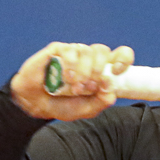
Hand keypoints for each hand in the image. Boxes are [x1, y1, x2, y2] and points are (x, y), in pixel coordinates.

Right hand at [9, 43, 134, 120]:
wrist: (36, 104)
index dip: (123, 58)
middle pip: (103, 51)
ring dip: (83, 72)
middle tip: (88, 87)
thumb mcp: (86, 109)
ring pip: (88, 51)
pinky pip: (70, 50)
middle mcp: (89, 59)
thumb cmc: (63, 104)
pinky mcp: (58, 50)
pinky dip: (70, 65)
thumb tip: (110, 85)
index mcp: (100, 70)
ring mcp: (74, 52)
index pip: (120, 55)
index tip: (117, 71)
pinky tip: (65, 77)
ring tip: (73, 87)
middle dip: (98, 71)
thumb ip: (102, 101)